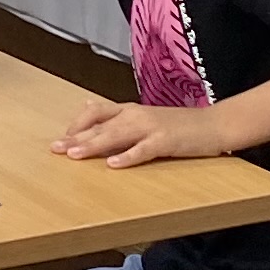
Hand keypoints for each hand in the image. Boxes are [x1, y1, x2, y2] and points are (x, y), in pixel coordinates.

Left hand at [52, 99, 211, 166]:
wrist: (214, 125)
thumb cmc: (179, 126)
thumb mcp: (144, 117)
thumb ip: (116, 114)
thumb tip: (87, 105)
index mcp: (130, 110)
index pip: (95, 113)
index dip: (76, 125)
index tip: (60, 139)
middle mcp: (137, 115)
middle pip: (100, 125)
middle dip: (76, 138)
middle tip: (55, 149)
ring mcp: (152, 127)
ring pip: (117, 136)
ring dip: (94, 146)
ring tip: (75, 155)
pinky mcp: (166, 141)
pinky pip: (144, 150)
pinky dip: (128, 157)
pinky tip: (113, 164)